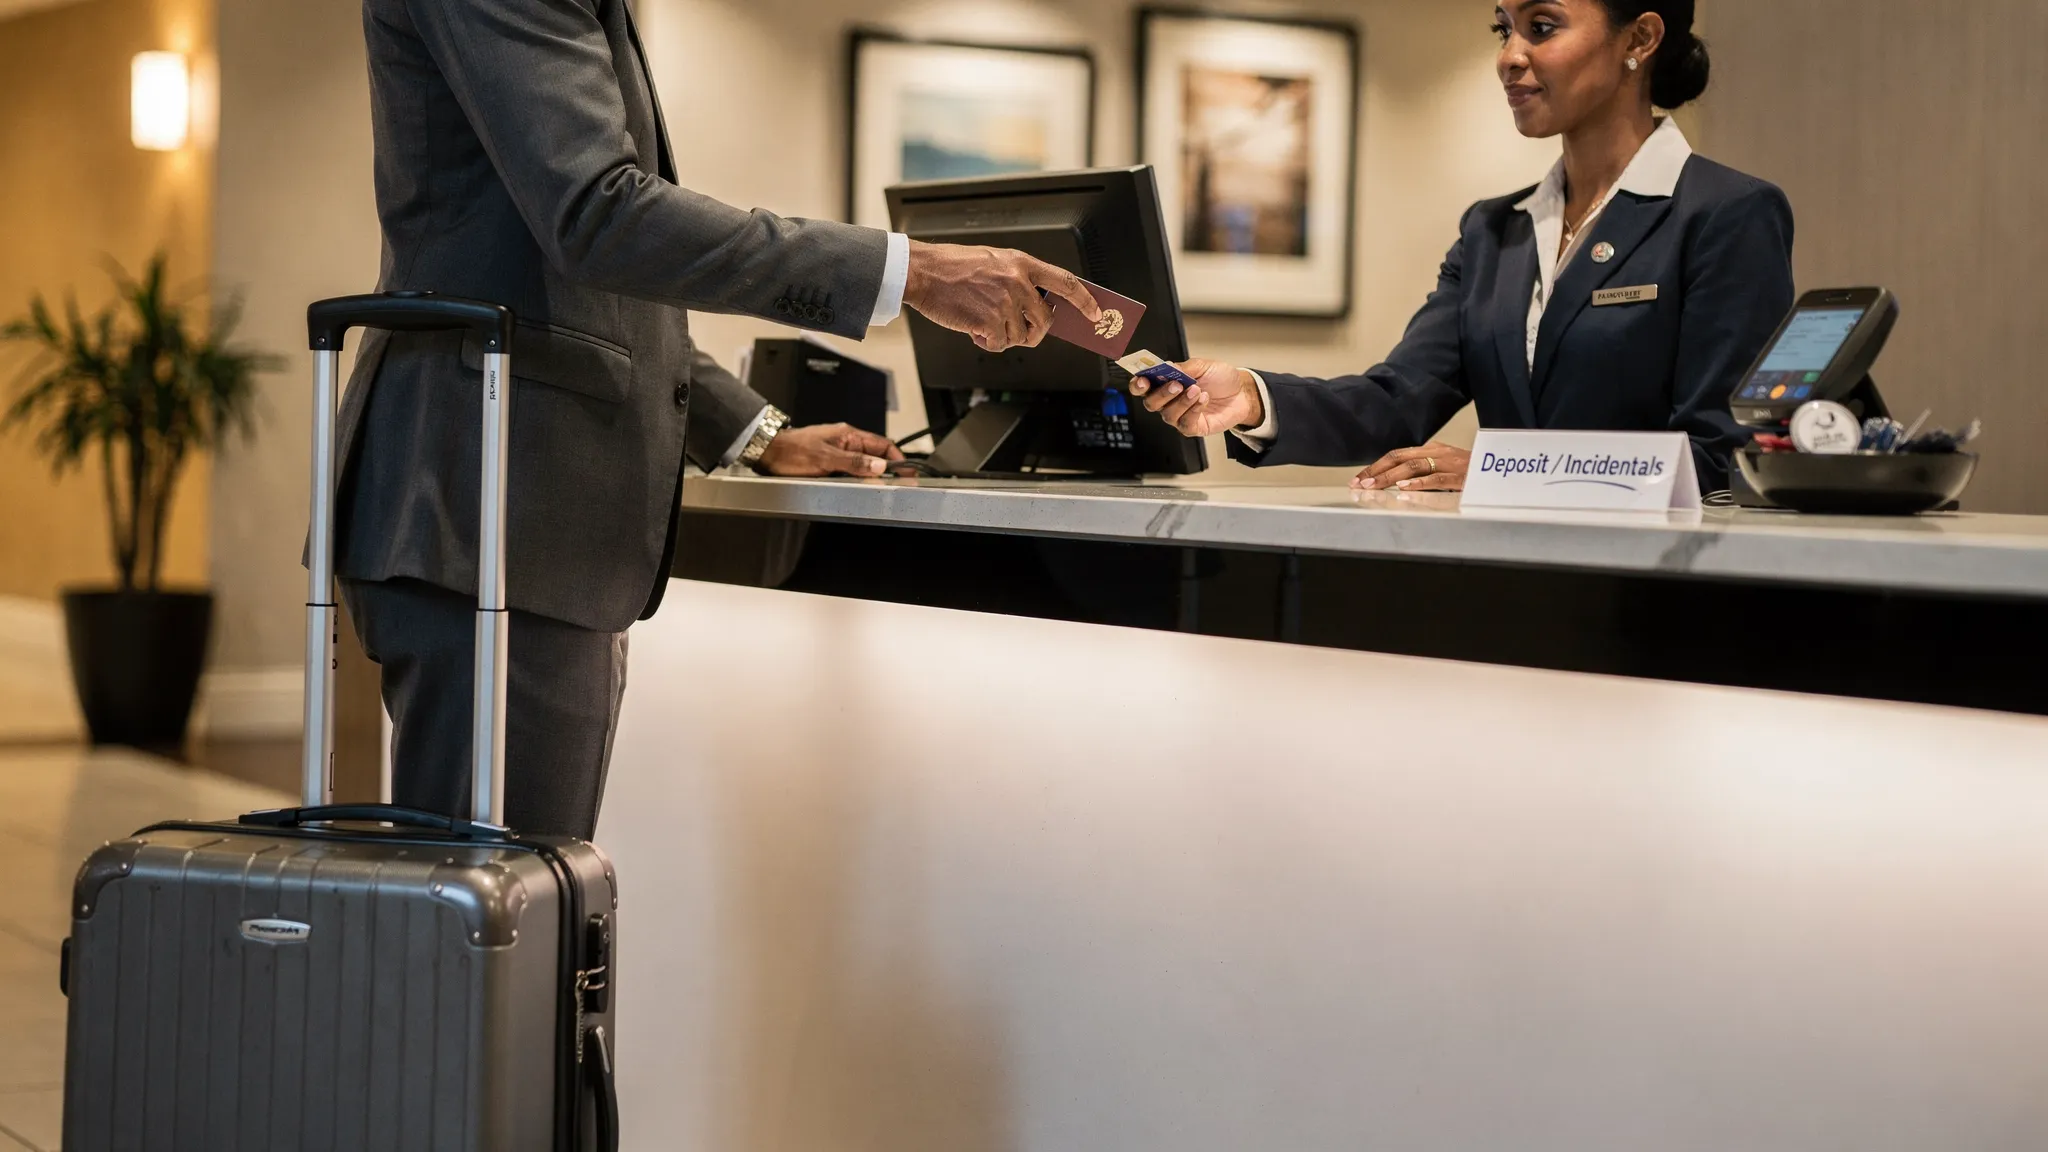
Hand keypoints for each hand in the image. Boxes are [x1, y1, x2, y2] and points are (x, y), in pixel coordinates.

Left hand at [757, 423, 904, 477]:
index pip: (883, 445)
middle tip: (899, 485)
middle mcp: (846, 442)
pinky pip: (851, 471)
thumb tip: (880, 466)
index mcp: (848, 435)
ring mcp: (838, 453)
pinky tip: (861, 488)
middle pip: (876, 456)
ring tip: (883, 489)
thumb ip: (853, 462)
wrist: (767, 453)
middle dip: (889, 470)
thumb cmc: (791, 452)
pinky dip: (859, 479)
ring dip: (873, 476)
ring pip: (864, 466)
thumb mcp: (825, 458)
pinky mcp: (830, 464)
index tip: (908, 473)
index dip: (898, 459)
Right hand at [902, 240, 1101, 352]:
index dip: (1084, 300)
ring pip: (1021, 336)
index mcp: (1022, 264)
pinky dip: (988, 343)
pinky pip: (1001, 345)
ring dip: (1004, 337)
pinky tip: (974, 330)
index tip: (1095, 313)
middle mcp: (1018, 282)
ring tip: (985, 324)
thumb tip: (1037, 303)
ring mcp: (1006, 303)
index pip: (1065, 283)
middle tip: (1018, 331)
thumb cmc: (952, 267)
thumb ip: (1018, 278)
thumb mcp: (993, 261)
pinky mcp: (990, 322)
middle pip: (1045, 320)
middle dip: (1034, 332)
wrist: (924, 272)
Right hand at [1129, 358, 1263, 437]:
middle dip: (1162, 393)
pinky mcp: (1192, 428)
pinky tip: (1203, 400)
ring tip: (1197, 390)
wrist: (1241, 393)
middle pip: (1151, 403)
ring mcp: (1179, 416)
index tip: (1142, 380)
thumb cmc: (1220, 379)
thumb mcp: (1203, 365)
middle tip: (1177, 384)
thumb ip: (1184, 367)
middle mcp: (1168, 401)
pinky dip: (1194, 410)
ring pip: (1168, 414)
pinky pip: (1185, 423)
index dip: (1137, 384)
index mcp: (1165, 383)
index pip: (1142, 386)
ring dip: (1182, 401)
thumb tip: (1167, 367)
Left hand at [1353, 442, 1470, 491]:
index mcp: (1431, 449)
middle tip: (1359, 484)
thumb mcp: (1443, 466)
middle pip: (1400, 458)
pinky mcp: (1461, 476)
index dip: (1375, 466)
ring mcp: (1449, 463)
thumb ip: (1422, 470)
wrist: (1501, 468)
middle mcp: (1437, 452)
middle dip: (1377, 471)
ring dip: (1390, 478)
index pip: (1396, 455)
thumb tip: (1395, 481)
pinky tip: (1405, 489)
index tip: (1358, 479)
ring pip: (1414, 466)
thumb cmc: (1471, 471)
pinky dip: (1419, 483)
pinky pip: (1437, 478)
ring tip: (1374, 487)